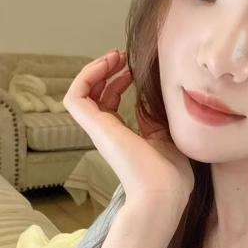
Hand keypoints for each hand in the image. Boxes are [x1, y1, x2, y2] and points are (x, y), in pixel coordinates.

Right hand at [63, 49, 194, 210]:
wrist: (164, 192)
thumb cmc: (171, 174)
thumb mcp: (167, 137)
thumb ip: (157, 118)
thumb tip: (152, 97)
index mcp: (124, 136)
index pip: (112, 102)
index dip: (120, 81)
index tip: (135, 69)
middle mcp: (108, 132)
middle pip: (96, 95)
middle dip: (107, 71)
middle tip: (124, 57)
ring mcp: (100, 129)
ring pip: (81, 93)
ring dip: (95, 70)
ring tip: (115, 56)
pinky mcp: (95, 127)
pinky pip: (76, 96)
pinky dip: (86, 76)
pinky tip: (107, 64)